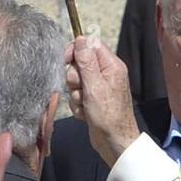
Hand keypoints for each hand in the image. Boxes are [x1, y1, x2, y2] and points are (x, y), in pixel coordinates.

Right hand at [65, 35, 141, 166]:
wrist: (113, 141)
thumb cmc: (108, 116)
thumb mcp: (94, 86)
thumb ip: (86, 62)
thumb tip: (81, 38)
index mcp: (111, 65)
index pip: (90, 44)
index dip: (76, 51)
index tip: (66, 60)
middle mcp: (106, 74)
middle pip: (79, 63)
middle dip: (75, 78)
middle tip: (82, 90)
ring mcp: (99, 87)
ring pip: (76, 81)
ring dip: (76, 94)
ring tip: (86, 105)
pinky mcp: (93, 100)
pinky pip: (77, 95)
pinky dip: (78, 105)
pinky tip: (86, 113)